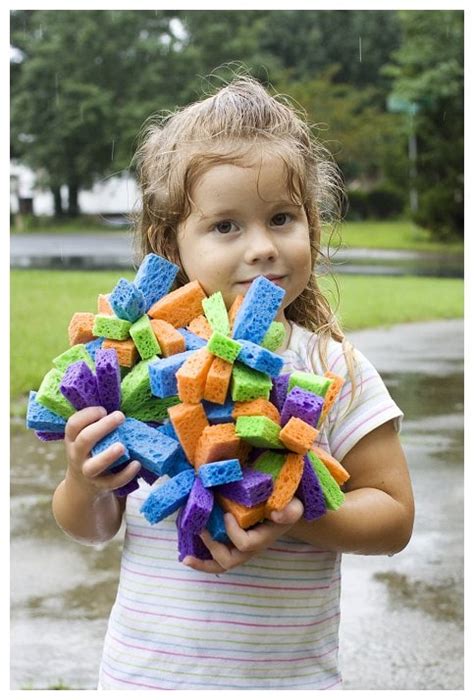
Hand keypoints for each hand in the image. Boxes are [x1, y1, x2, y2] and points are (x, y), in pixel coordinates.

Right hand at [64, 406, 140, 496]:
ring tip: (122, 446)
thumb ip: (97, 424)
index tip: (103, 410)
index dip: (87, 415)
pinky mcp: (101, 485)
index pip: (73, 425)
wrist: (82, 486)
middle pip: (84, 440)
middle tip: (120, 416)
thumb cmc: (91, 452)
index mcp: (73, 439)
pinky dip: (126, 474)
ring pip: (94, 465)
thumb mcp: (86, 438)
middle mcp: (77, 455)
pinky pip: (112, 482)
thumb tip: (125, 403)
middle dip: (102, 427)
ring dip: (108, 455)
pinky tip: (136, 464)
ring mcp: (87, 471)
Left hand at [183, 497, 303, 573]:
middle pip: (229, 561)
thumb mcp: (294, 506)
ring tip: (186, 558)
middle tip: (201, 530)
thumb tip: (276, 515)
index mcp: (262, 540)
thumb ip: (289, 511)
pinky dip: (203, 560)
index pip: (245, 544)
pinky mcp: (233, 544)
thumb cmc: (287, 507)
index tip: (226, 515)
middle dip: (213, 548)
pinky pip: (217, 558)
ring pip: (221, 565)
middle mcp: (250, 549)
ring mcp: (240, 550)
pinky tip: (188, 556)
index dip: (233, 532)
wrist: (284, 510)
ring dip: (203, 563)